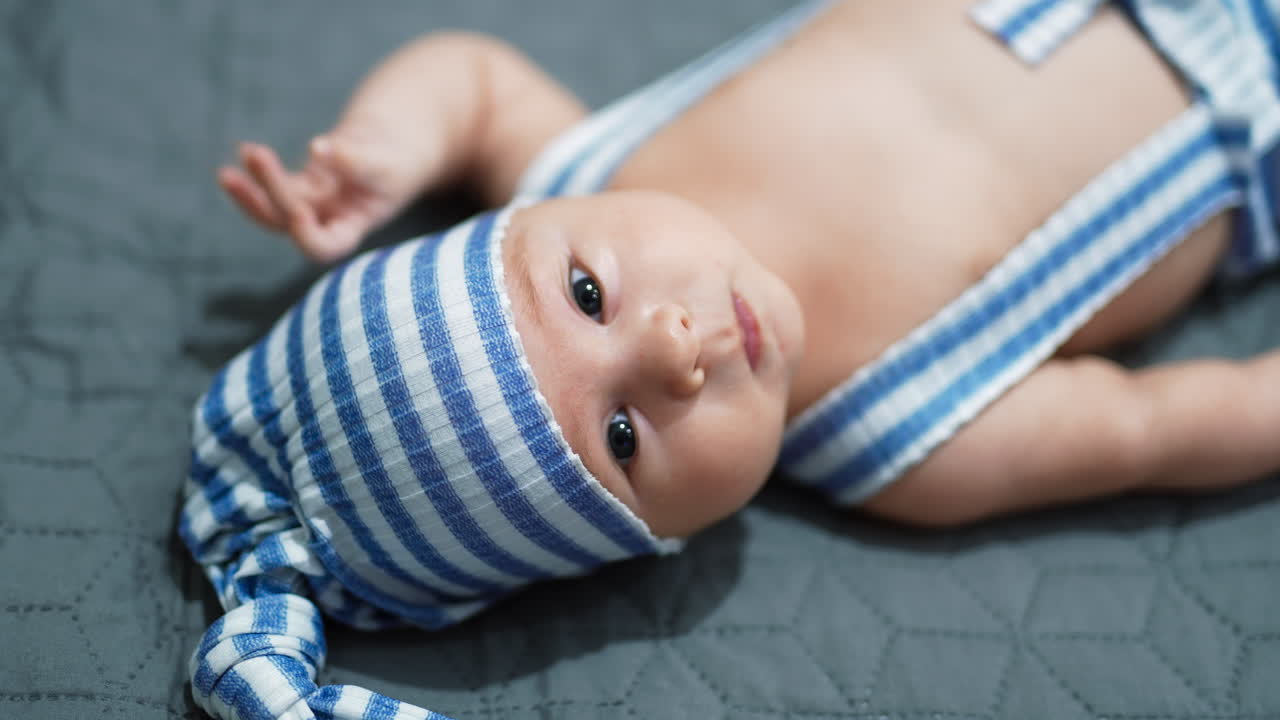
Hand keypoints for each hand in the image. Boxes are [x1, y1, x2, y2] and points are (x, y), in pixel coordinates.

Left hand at [218, 133, 417, 262]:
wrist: (394, 151)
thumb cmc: (395, 163)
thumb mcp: (385, 162)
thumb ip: (355, 159)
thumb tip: (317, 149)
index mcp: (352, 227)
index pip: (324, 246)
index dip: (306, 235)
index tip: (297, 211)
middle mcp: (327, 223)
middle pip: (290, 219)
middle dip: (271, 190)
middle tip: (258, 154)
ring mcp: (311, 207)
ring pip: (274, 207)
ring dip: (253, 189)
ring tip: (238, 162)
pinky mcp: (301, 188)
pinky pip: (273, 185)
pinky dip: (258, 171)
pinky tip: (243, 152)